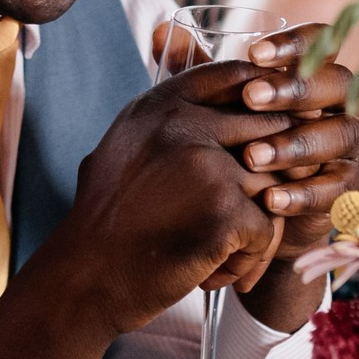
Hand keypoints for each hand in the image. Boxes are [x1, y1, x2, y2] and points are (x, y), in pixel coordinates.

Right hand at [0, 41, 358, 358]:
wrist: (83, 281)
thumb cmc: (107, 222)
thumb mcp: (126, 147)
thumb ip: (172, 120)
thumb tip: (231, 94)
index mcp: (161, 106)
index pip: (239, 77)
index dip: (265, 105)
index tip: (266, 139)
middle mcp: (184, 126)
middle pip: (269, 134)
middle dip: (270, 178)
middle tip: (245, 218)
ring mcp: (207, 166)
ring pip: (275, 189)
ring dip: (256, 230)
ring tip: (219, 258)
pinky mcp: (224, 212)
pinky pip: (269, 231)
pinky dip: (248, 261)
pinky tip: (214, 276)